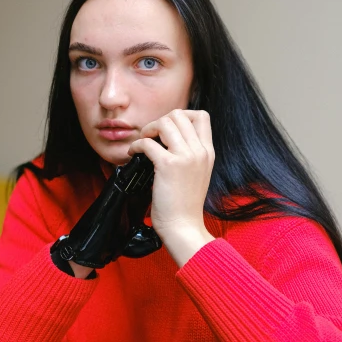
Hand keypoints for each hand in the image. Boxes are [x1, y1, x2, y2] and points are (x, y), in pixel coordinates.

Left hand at [127, 109, 215, 265]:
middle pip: (179, 115)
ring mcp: (185, 157)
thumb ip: (191, 155)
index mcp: (208, 152)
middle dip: (160, 121)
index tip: (167, 129)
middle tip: (150, 136)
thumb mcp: (198, 173)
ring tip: (143, 142)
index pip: (201, 116)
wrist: (183, 226)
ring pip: (165, 122)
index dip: (181, 116)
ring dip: (148, 129)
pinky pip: (148, 142)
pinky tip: (133, 154)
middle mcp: (199, 151)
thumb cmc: (185, 205)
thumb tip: (170, 140)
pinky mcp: (168, 166)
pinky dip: (136, 145)